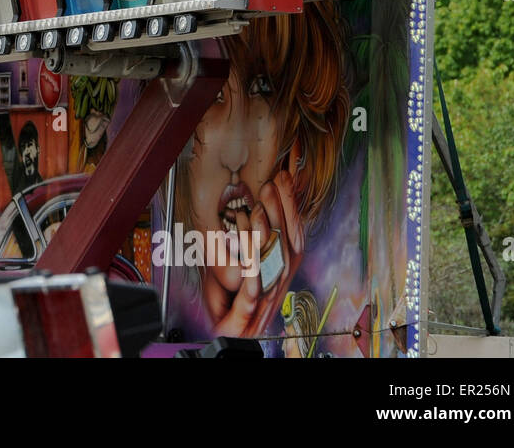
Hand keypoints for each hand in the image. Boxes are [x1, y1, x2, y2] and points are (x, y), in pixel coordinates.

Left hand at [204, 170, 303, 338]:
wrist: (222, 336)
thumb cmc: (227, 300)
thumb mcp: (233, 260)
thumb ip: (244, 237)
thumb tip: (249, 203)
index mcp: (276, 270)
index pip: (291, 234)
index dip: (289, 206)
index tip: (283, 177)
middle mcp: (275, 285)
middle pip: (287, 246)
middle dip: (280, 213)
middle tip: (270, 185)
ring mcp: (264, 302)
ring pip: (271, 267)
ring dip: (264, 237)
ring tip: (255, 211)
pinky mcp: (246, 319)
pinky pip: (252, 295)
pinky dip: (251, 276)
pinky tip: (250, 262)